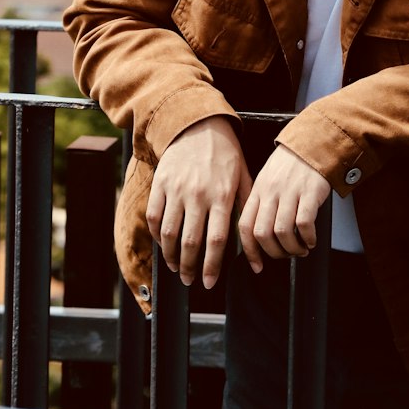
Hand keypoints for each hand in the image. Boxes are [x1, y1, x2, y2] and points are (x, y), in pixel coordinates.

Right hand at [146, 114, 252, 288]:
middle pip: (190, 242)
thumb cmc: (225, 154)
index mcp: (222, 195)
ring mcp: (177, 189)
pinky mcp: (160, 183)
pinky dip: (157, 235)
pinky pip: (155, 216)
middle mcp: (198, 194)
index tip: (210, 283)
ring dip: (171, 256)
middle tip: (190, 280)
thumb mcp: (243, 177)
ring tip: (176, 267)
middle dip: (190, 268)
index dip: (212, 267)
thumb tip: (253, 243)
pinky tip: (164, 244)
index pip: (216, 241)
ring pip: (169, 233)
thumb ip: (246, 209)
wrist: (198, 125)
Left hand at [237, 146, 330, 273]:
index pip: (245, 226)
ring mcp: (290, 192)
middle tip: (285, 255)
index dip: (250, 251)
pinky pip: (304, 224)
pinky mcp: (310, 192)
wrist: (314, 142)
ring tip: (300, 249)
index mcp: (258, 190)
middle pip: (262, 234)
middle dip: (274, 253)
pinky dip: (308, 238)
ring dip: (292, 248)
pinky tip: (311, 240)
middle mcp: (271, 192)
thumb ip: (261, 203)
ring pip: (282, 232)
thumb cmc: (291, 163)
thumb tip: (259, 235)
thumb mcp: (268, 179)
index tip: (257, 265)